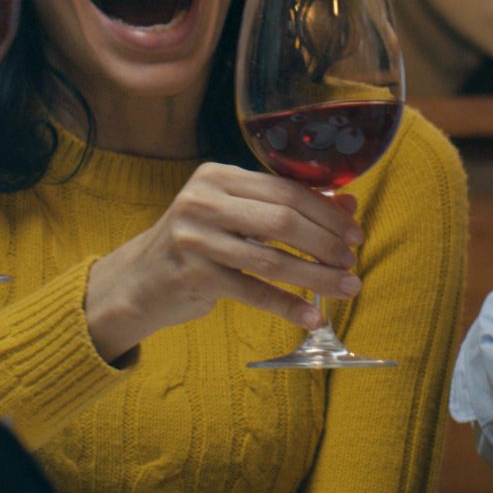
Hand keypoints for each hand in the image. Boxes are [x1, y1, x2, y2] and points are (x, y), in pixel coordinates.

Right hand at [85, 165, 367, 362]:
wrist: (138, 281)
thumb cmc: (196, 244)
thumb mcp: (237, 217)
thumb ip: (286, 207)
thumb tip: (349, 203)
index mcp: (218, 176)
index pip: (285, 189)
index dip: (326, 211)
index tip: (354, 231)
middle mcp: (203, 201)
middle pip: (282, 219)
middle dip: (326, 242)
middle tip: (351, 261)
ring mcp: (196, 239)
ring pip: (271, 258)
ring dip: (316, 276)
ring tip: (347, 287)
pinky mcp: (194, 275)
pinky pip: (253, 291)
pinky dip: (287, 305)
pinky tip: (313, 316)